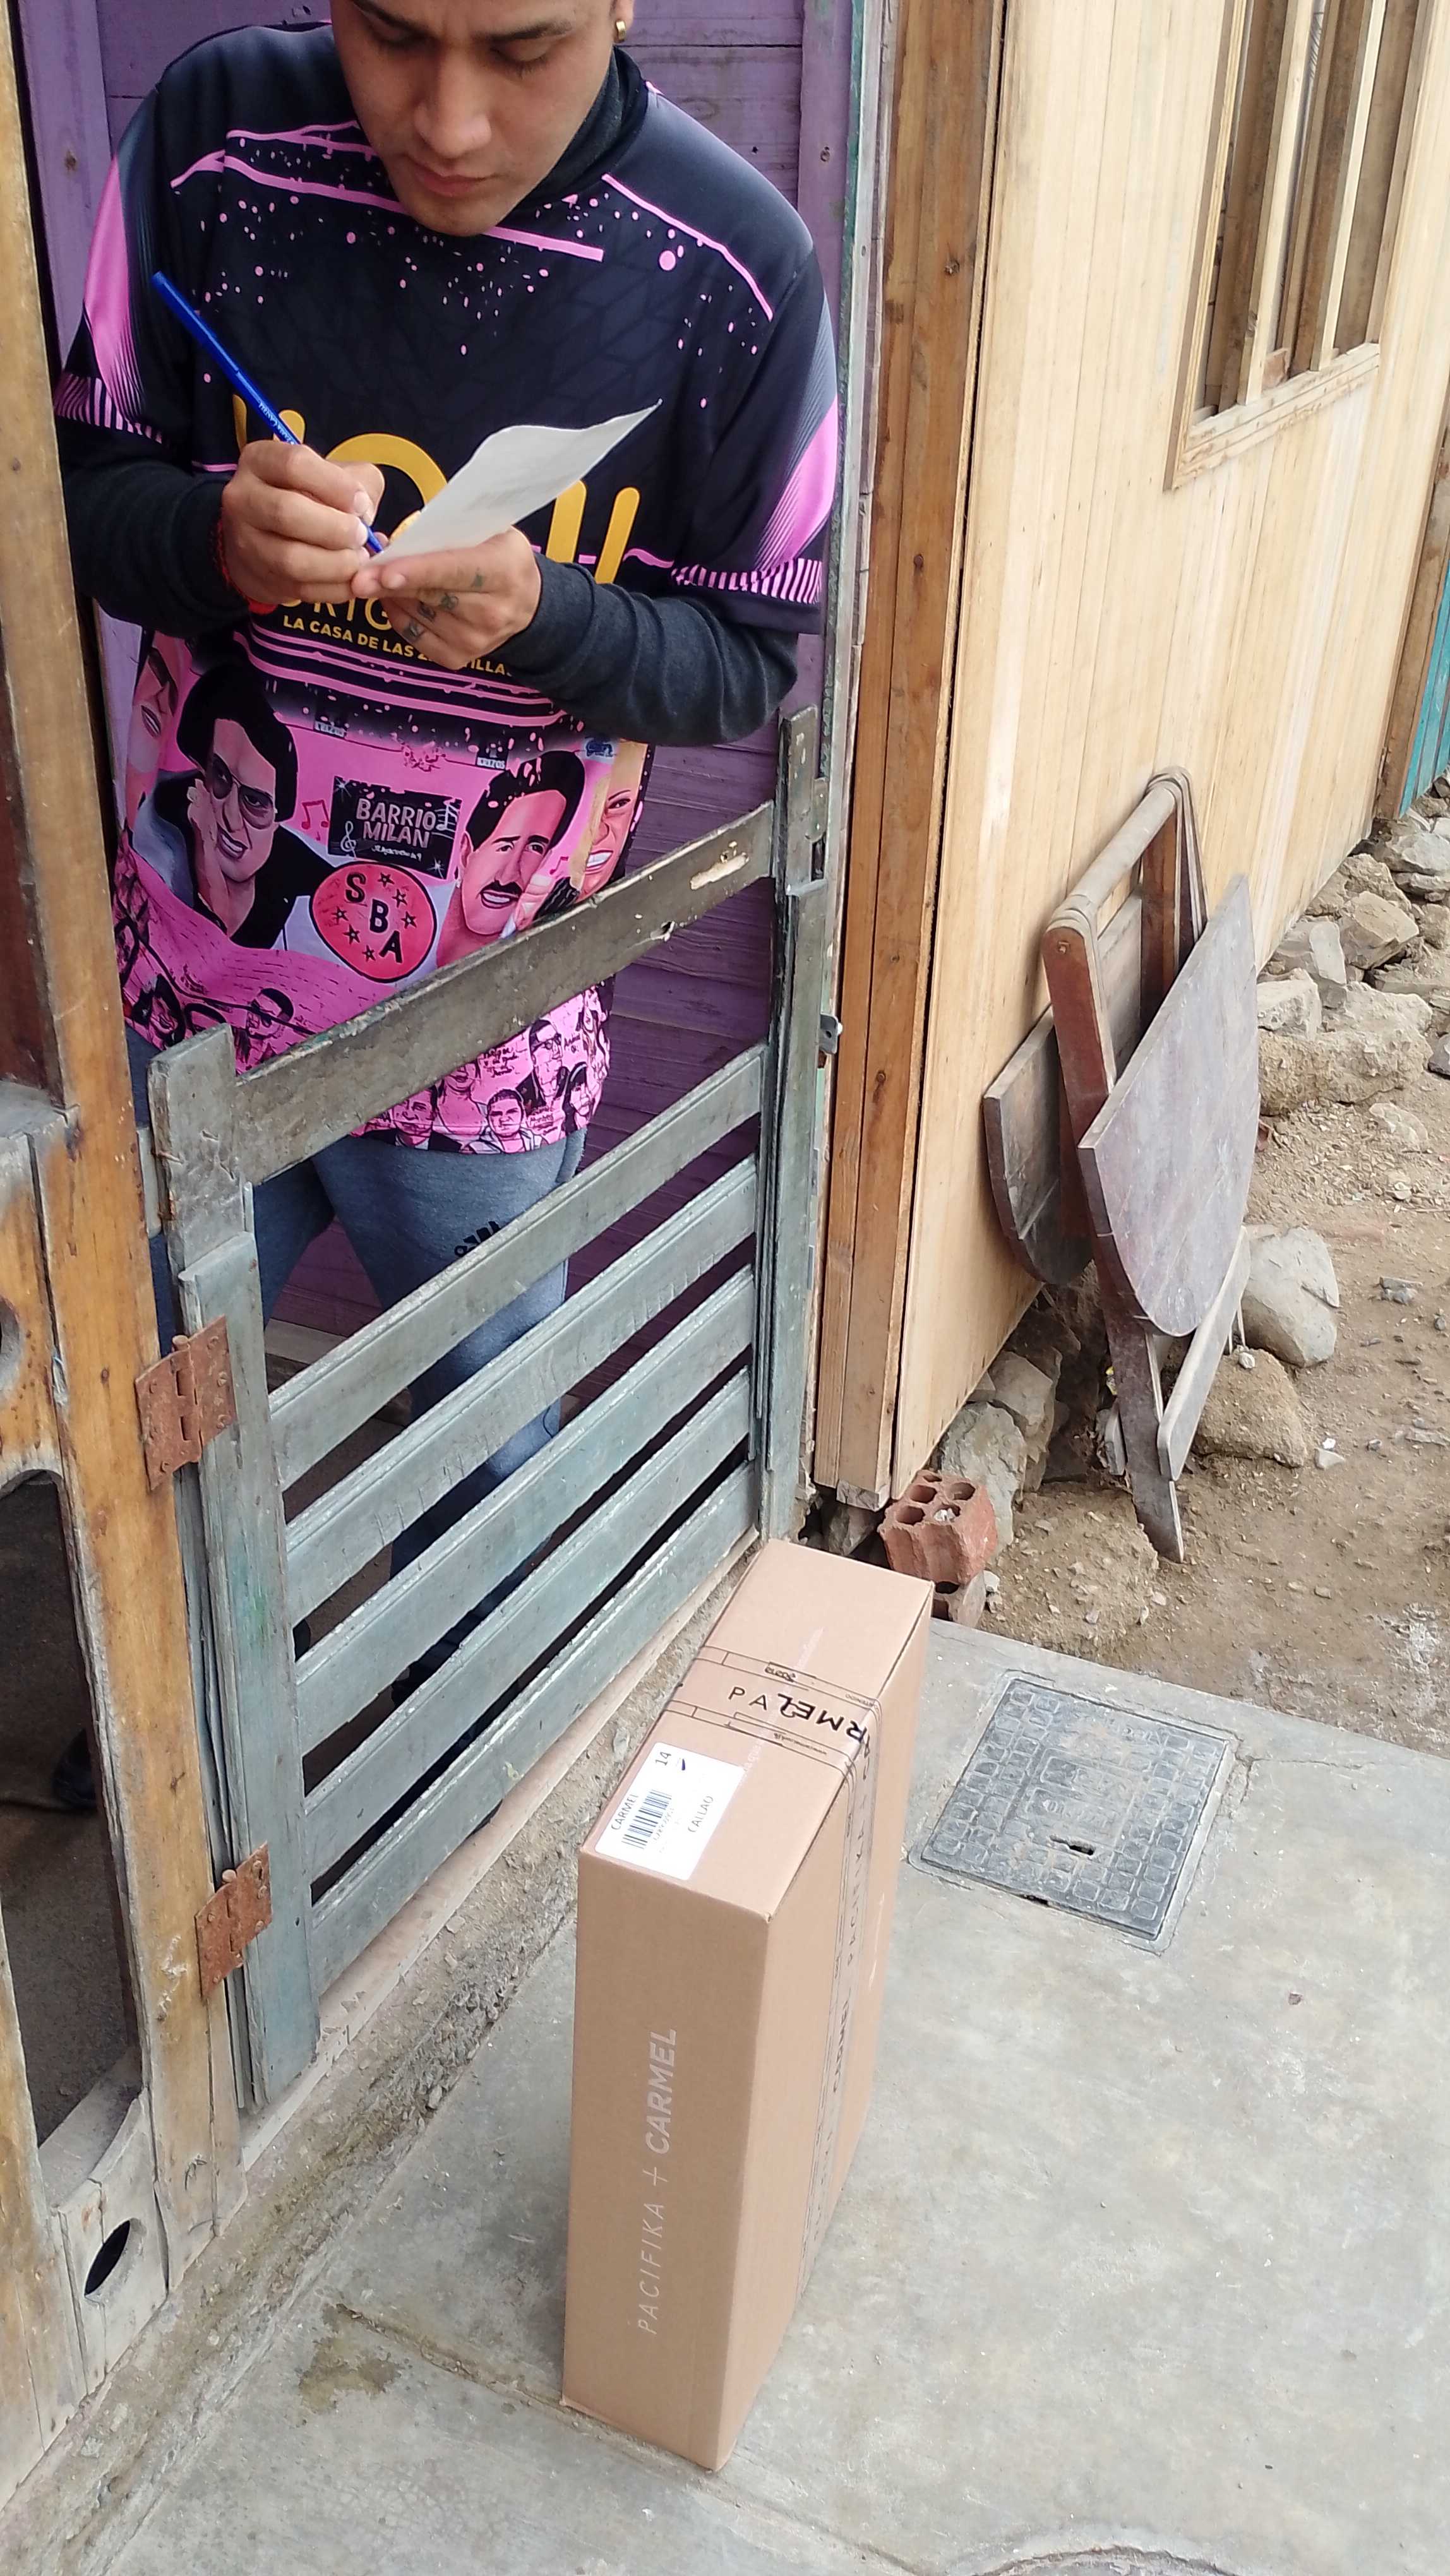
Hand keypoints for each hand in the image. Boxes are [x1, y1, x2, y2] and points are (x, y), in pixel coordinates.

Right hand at [219, 442, 384, 606]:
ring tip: (358, 560)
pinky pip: (300, 589)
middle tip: (361, 536)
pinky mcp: (257, 578)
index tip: (360, 503)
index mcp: (260, 459)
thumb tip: (365, 511)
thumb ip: (356, 482)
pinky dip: (334, 588)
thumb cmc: (307, 496)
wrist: (267, 534)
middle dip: (335, 528)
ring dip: (335, 564)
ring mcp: (245, 541)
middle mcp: (242, 497)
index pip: (294, 464)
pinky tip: (351, 580)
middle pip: (286, 512)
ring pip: (291, 558)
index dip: (335, 486)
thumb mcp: (331, 473)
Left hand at [349, 528, 542, 669]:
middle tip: (360, 573)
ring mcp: (476, 640)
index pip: (453, 570)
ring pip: (417, 616)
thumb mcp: (488, 530)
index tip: (382, 573)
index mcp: (503, 570)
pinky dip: (397, 616)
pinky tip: (395, 599)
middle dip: (389, 584)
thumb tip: (395, 539)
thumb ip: (448, 530)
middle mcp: (492, 611)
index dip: (416, 572)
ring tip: (381, 578)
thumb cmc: (498, 556)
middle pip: (430, 595)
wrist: (527, 603)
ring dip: (391, 597)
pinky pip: (414, 637)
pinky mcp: (459, 658)